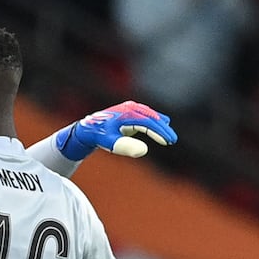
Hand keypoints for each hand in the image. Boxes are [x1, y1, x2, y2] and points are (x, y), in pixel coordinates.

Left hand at [56, 100, 177, 160]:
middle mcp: (130, 108)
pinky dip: (153, 123)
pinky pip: (145, 117)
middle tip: (172, 140)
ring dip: (159, 125)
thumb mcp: (111, 143)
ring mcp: (130, 109)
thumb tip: (144, 150)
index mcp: (127, 114)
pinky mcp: (129, 112)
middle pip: (152, 117)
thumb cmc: (98, 136)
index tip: (169, 141)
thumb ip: (125, 146)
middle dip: (163, 129)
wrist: (87, 129)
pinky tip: (159, 130)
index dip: (160, 132)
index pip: (149, 122)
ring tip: (168, 137)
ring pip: (150, 116)